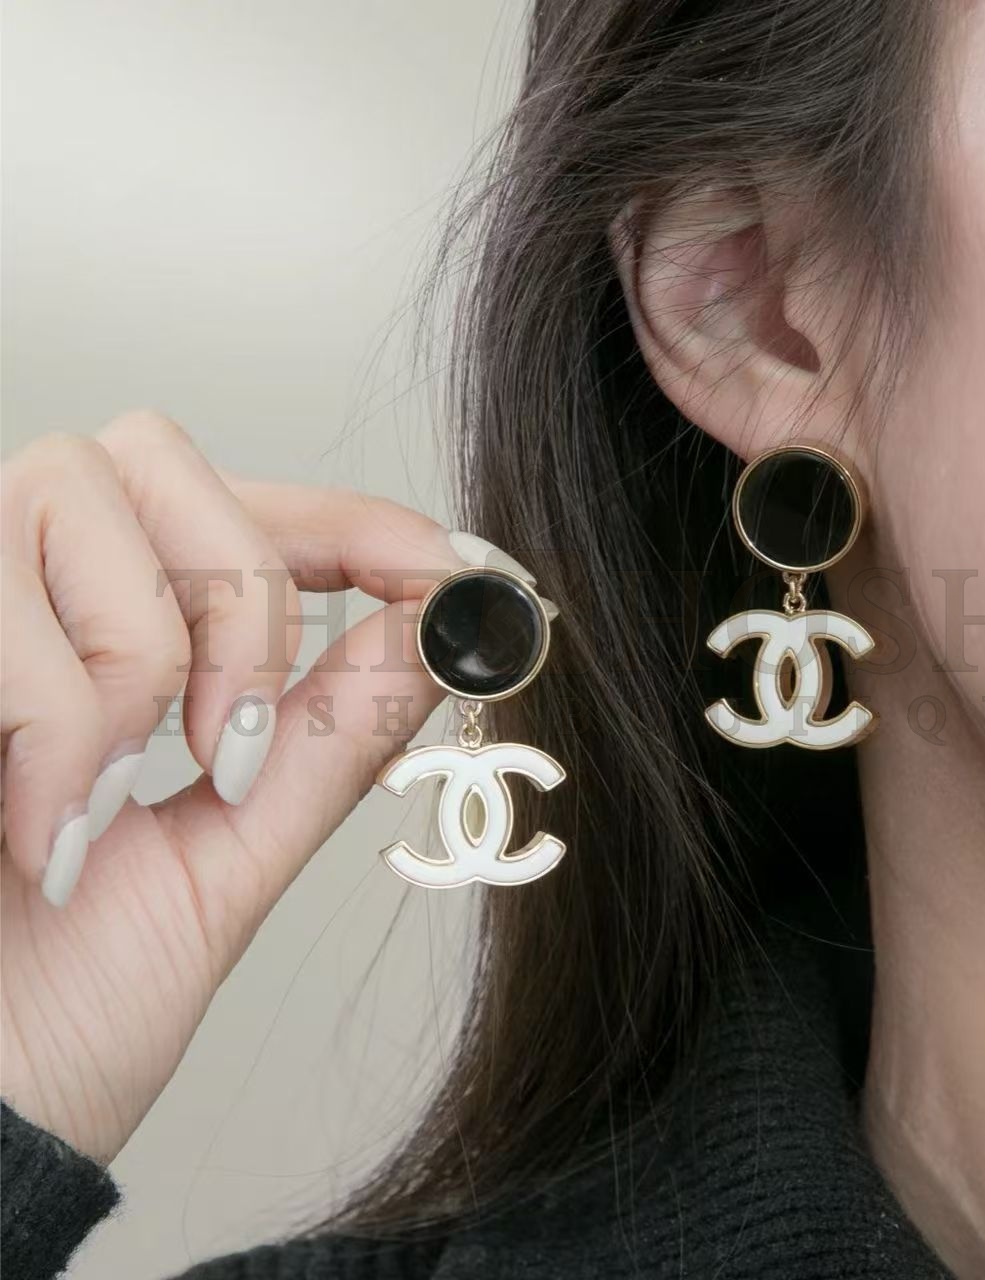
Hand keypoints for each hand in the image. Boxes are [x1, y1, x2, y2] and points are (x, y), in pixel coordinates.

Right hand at [0, 410, 495, 1163]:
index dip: (359, 520)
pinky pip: (4, 613)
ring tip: (100, 799)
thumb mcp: (232, 852)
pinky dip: (57, 729)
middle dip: (237, 598)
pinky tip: (35, 829)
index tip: (445, 572)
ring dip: (137, 667)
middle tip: (232, 747)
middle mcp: (23, 590)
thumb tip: (443, 627)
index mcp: (116, 632)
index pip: (252, 504)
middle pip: (157, 456)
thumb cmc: (62, 1006)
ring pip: (72, 496)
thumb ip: (335, 731)